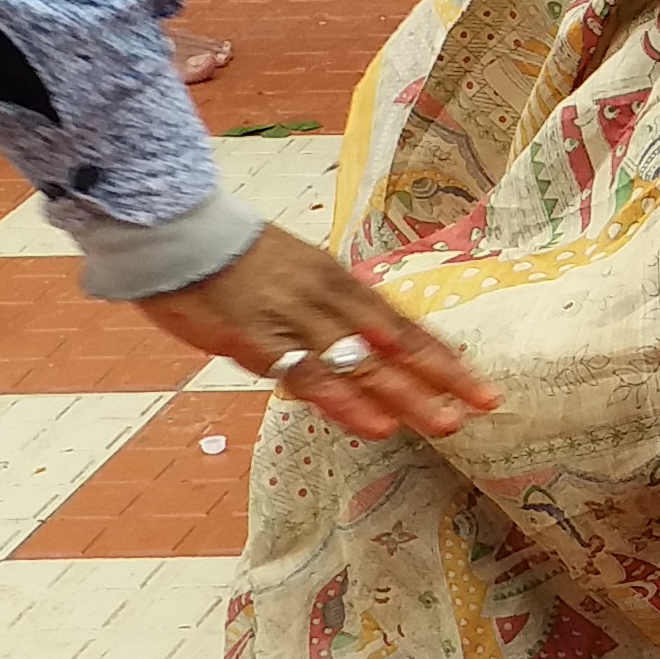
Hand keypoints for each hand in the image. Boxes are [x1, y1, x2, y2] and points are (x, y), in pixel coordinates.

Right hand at [138, 225, 494, 440]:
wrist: (176, 235)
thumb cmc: (232, 262)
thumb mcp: (292, 277)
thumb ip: (324, 313)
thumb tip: (352, 352)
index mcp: (338, 282)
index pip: (401, 323)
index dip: (440, 353)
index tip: (476, 381)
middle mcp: (327, 299)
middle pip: (395, 343)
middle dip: (441, 377)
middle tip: (483, 405)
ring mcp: (296, 320)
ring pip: (363, 364)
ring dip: (405, 396)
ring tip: (444, 423)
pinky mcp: (260, 341)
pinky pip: (311, 377)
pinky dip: (347, 402)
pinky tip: (376, 423)